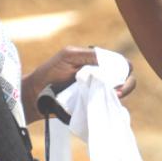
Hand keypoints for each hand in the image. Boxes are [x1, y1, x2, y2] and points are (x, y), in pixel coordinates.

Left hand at [22, 46, 136, 122]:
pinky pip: (110, 106)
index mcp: (99, 62)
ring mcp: (99, 91)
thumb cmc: (50, 72)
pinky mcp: (94, 105)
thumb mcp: (69, 56)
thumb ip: (90, 55)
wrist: (34, 95)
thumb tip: (111, 64)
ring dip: (118, 95)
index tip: (116, 78)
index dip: (123, 70)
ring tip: (111, 98)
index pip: (121, 63)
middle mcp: (103, 76)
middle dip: (126, 84)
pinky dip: (111, 105)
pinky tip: (105, 105)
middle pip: (127, 78)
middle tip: (117, 92)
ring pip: (121, 92)